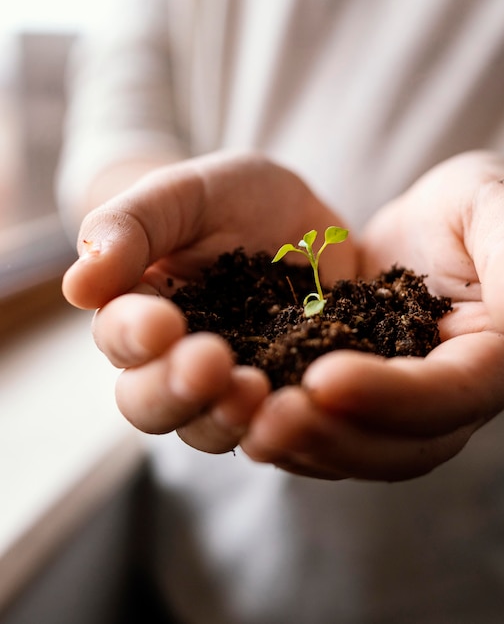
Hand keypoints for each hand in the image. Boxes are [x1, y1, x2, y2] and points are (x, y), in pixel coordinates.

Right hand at [62, 151, 357, 452]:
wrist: (293, 216)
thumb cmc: (224, 200)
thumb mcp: (178, 197)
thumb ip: (128, 230)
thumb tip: (77, 288)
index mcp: (141, 317)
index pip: (122, 342)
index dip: (135, 339)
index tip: (162, 323)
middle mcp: (177, 362)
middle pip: (156, 404)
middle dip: (177, 391)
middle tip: (211, 364)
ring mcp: (233, 381)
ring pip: (212, 427)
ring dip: (227, 418)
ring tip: (256, 392)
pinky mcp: (283, 387)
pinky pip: (278, 420)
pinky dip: (285, 421)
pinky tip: (303, 403)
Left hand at [239, 151, 503, 480]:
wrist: (436, 228)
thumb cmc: (477, 210)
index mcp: (490, 360)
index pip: (448, 396)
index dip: (391, 396)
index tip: (326, 376)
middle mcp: (447, 400)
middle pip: (400, 446)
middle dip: (335, 438)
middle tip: (269, 418)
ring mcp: (401, 407)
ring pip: (357, 452)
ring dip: (302, 446)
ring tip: (244, 422)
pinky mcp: (360, 397)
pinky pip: (329, 430)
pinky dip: (289, 431)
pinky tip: (242, 413)